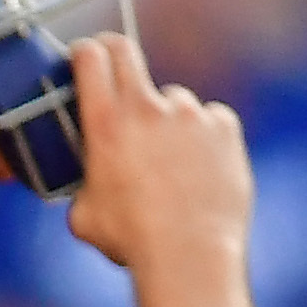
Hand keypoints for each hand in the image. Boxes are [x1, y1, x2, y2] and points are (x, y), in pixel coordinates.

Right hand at [56, 32, 251, 294]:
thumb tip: (85, 183)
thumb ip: (83, 185)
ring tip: (170, 161)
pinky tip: (199, 168)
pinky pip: (209, 119)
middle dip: (115, 53)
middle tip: (114, 70)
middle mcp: (148, 108)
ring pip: (172, 100)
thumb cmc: (132, 242)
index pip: (91, 57)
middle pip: (127, 52)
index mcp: (106, 124)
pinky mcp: (223, 125)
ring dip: (167, 118)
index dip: (85, 51)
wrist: (190, 255)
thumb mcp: (84, 216)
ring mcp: (190, 113)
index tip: (84, 55)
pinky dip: (203, 135)